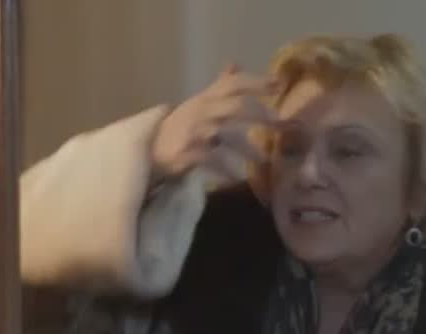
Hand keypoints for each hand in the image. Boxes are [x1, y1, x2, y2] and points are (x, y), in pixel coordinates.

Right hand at [150, 64, 279, 182]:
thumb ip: (219, 86)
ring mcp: (193, 133)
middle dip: (259, 114)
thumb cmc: (178, 128)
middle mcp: (201, 111)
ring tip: (264, 160)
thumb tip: (235, 63)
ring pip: (226, 136)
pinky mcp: (186, 154)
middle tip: (280, 124)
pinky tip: (237, 178)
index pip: (233, 84)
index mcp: (205, 99)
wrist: (146, 151)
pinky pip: (212, 161)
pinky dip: (226, 170)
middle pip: (234, 106)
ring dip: (247, 148)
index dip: (256, 82)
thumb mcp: (198, 103)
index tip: (279, 84)